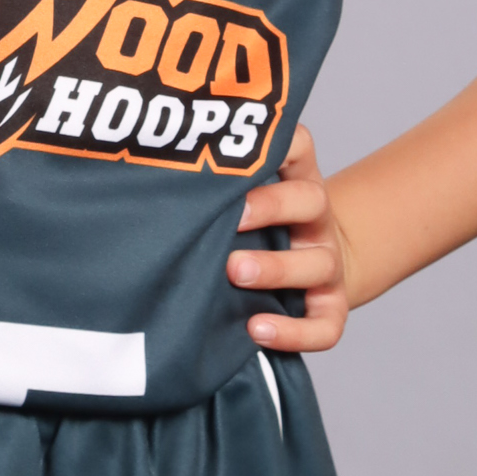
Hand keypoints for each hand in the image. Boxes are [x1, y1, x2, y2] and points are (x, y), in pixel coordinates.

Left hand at [226, 126, 348, 351]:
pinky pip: (324, 325)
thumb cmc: (255, 229)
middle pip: (311, 201)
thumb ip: (212, 183)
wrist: (306, 274)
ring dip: (277, 269)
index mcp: (295, 181)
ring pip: (319, 264)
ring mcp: (327, 265)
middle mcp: (316, 220)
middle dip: (271, 208)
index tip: (235, 152)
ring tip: (236, 273)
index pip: (297, 146)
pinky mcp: (329, 309)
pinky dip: (294, 331)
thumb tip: (147, 168)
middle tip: (232, 220)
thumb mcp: (241, 199)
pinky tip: (256, 330)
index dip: (276, 144)